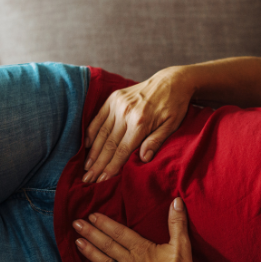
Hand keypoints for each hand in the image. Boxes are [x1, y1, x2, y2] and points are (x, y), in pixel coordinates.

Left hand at [72, 198, 194, 261]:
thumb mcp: (181, 243)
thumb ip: (177, 222)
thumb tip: (176, 201)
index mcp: (141, 248)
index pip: (119, 233)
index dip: (104, 223)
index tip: (91, 216)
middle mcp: (129, 261)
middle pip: (107, 245)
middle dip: (90, 233)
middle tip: (75, 224)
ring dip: (89, 251)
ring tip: (77, 242)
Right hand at [83, 67, 192, 182]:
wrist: (172, 80)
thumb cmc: (175, 106)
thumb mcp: (172, 125)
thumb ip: (156, 141)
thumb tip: (144, 159)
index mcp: (141, 122)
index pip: (122, 150)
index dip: (111, 167)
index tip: (102, 180)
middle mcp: (126, 112)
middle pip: (108, 144)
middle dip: (98, 164)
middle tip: (88, 179)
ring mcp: (118, 104)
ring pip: (101, 132)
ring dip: (92, 152)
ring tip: (86, 167)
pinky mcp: (114, 98)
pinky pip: (98, 117)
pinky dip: (91, 132)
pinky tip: (87, 146)